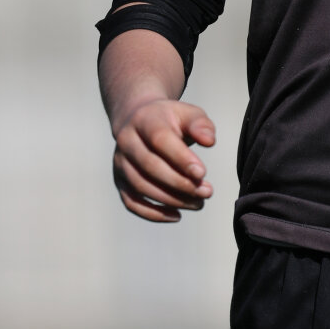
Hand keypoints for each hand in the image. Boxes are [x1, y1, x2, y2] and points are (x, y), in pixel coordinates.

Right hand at [112, 97, 215, 222]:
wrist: (139, 119)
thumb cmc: (169, 119)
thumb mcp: (188, 113)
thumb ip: (201, 125)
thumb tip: (209, 141)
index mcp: (144, 120)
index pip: (160, 139)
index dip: (180, 158)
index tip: (202, 173)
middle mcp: (127, 141)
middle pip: (150, 166)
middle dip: (180, 183)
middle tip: (206, 192)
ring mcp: (120, 162)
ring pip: (141, 187)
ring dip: (171, 200)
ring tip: (198, 203)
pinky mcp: (120, 181)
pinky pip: (132, 202)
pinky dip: (153, 213)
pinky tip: (176, 215)